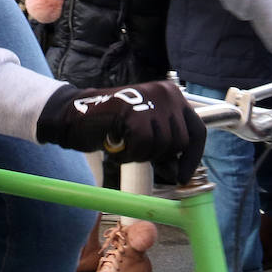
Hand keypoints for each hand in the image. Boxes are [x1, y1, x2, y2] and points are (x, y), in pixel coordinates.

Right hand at [36, 80, 205, 182]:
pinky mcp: (135, 109)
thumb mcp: (145, 132)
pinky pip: (144, 145)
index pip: (197, 131)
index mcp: (173, 95)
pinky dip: (129, 153)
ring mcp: (151, 98)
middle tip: (135, 151)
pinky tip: (115, 144)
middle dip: (159, 156)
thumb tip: (180, 173)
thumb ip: (165, 145)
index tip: (182, 177)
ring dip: (141, 155)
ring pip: (162, 145)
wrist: (74, 116)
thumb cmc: (110, 125)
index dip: (192, 158)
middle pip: (180, 142)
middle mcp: (167, 93)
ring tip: (124, 144)